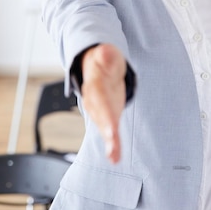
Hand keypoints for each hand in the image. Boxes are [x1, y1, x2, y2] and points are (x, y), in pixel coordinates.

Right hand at [81, 44, 126, 162]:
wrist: (98, 69)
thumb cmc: (104, 62)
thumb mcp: (107, 55)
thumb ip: (106, 55)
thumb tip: (105, 51)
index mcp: (95, 85)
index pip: (100, 98)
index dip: (105, 112)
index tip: (112, 127)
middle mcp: (94, 102)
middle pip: (100, 117)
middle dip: (107, 130)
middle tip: (113, 144)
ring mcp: (100, 111)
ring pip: (104, 128)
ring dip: (109, 143)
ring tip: (114, 156)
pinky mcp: (108, 118)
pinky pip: (110, 133)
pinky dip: (112, 146)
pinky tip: (115, 158)